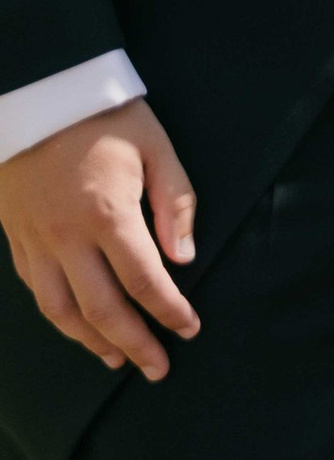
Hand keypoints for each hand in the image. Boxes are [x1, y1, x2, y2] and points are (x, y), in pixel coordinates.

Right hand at [0, 102, 200, 378]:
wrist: (37, 90)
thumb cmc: (103, 114)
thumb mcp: (154, 144)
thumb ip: (174, 201)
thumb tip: (185, 256)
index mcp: (107, 213)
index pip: (145, 280)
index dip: (170, 311)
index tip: (189, 329)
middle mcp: (67, 237)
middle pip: (101, 309)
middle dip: (134, 344)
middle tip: (158, 368)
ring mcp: (36, 241)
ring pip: (61, 310)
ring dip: (91, 342)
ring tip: (118, 359)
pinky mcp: (16, 238)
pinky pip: (36, 292)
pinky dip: (59, 318)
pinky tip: (77, 326)